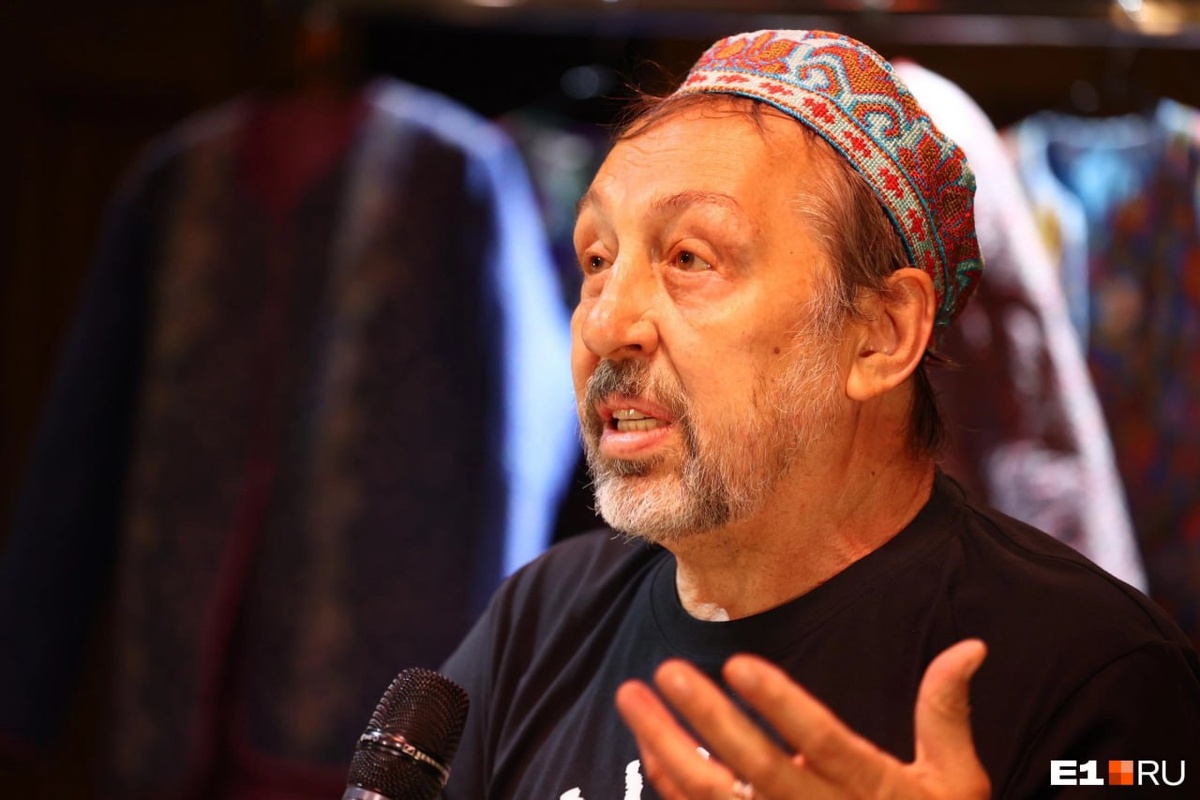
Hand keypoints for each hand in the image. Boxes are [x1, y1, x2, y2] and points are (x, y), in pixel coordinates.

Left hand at [615, 639, 989, 798]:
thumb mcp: (956, 782)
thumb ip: (946, 714)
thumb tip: (970, 646)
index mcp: (874, 790)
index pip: (824, 744)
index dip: (782, 707)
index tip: (740, 662)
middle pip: (757, 770)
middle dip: (709, 719)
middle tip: (669, 670)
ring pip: (716, 796)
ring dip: (668, 746)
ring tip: (632, 696)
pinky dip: (672, 785)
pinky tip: (648, 746)